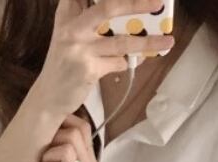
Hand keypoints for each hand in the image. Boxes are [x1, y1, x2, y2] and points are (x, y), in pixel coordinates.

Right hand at [28, 0, 174, 118]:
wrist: (49, 96)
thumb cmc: (64, 62)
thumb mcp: (70, 34)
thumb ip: (90, 20)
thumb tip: (128, 13)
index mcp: (67, 14)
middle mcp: (72, 28)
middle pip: (107, 8)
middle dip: (135, 4)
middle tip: (158, 2)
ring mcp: (80, 49)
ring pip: (121, 41)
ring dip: (148, 41)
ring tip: (168, 40)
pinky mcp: (89, 70)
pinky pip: (119, 62)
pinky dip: (130, 61)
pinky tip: (136, 60)